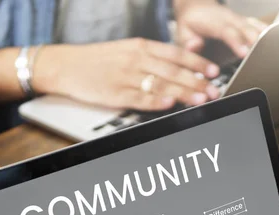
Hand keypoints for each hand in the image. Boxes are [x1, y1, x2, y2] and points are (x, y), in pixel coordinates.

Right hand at [35, 39, 220, 111]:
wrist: (65, 65)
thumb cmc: (97, 61)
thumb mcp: (126, 51)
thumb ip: (151, 59)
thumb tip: (176, 67)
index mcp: (140, 47)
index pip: (175, 54)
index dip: (197, 63)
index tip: (213, 72)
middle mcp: (136, 59)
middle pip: (172, 71)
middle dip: (197, 82)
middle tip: (214, 91)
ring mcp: (126, 76)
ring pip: (160, 84)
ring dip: (183, 92)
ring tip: (201, 99)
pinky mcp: (115, 93)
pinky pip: (139, 97)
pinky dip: (155, 100)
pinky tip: (169, 103)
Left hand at [175, 0, 266, 57]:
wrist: (194, 10)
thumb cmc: (189, 26)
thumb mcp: (182, 34)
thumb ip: (188, 41)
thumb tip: (193, 45)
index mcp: (213, 22)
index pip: (227, 31)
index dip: (236, 42)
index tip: (244, 53)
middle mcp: (229, 18)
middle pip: (246, 28)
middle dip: (255, 40)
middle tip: (264, 54)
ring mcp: (238, 20)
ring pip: (254, 26)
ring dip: (265, 37)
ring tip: (275, 49)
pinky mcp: (245, 24)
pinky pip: (258, 26)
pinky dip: (267, 33)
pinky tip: (277, 41)